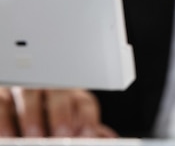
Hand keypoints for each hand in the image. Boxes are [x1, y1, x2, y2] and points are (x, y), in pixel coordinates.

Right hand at [0, 87, 115, 137]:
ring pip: (29, 93)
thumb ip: (86, 131)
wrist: (27, 112)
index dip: (87, 120)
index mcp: (73, 98)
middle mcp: (50, 89)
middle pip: (59, 92)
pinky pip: (2, 103)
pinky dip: (4, 120)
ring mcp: (24, 90)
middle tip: (62, 136)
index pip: (84, 103)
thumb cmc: (53, 121)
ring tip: (34, 138)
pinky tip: (8, 137)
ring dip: (32, 116)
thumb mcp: (73, 126)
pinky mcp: (2, 95)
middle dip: (61, 115)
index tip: (88, 137)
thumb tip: (109, 140)